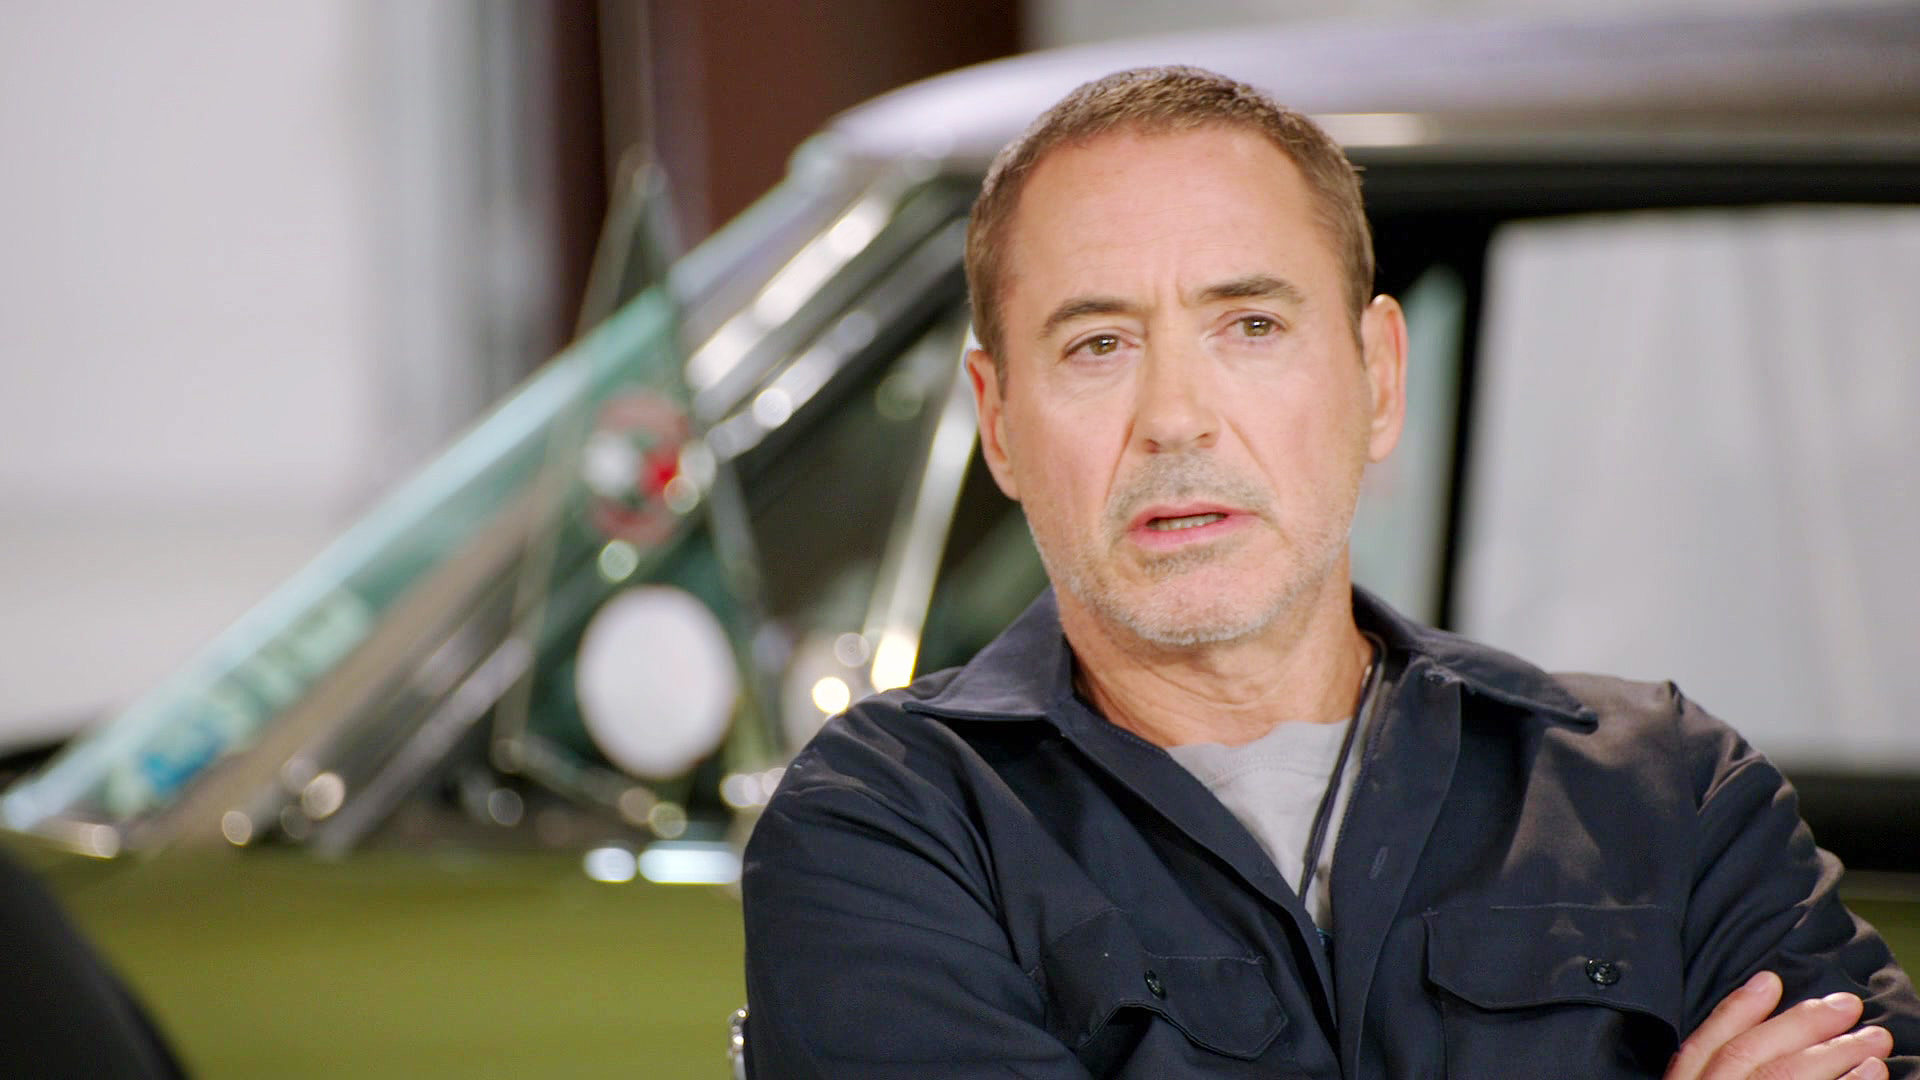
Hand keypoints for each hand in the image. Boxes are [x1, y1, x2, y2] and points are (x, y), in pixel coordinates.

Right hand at [1665, 971, 1893, 1079]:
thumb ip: (1712, 1063)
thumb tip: (1760, 996)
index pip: (1702, 1047)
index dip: (1735, 1010)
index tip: (1770, 980)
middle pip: (1748, 1058)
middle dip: (1799, 1026)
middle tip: (1847, 1006)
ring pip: (1781, 1078)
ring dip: (1835, 1055)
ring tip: (1874, 1039)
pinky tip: (1873, 1073)